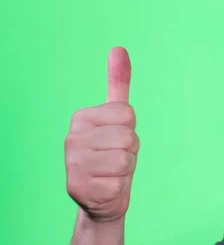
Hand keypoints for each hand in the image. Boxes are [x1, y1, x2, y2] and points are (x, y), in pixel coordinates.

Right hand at [65, 47, 138, 221]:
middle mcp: (71, 138)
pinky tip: (106, 187)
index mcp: (81, 118)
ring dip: (126, 169)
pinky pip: (121, 182)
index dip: (130, 129)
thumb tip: (119, 48)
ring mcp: (73, 164)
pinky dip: (120, 187)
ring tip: (111, 172)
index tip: (116, 138)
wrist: (101, 197)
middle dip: (130, 150)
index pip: (128, 114)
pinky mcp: (79, 188)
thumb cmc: (112, 153)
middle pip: (128, 136)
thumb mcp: (117, 117)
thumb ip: (118, 83)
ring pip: (126, 159)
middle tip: (115, 157)